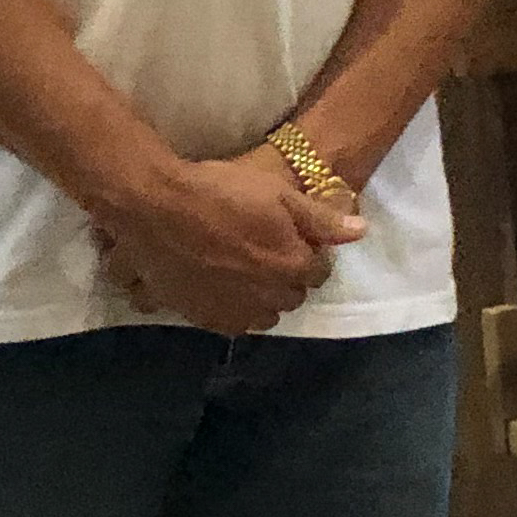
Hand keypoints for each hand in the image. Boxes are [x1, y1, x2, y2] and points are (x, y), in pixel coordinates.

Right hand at [94, 150, 359, 333]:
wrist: (155, 208)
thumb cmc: (221, 192)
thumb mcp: (279, 194)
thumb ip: (322, 219)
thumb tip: (361, 232)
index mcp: (292, 267)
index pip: (319, 272)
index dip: (310, 254)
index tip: (296, 240)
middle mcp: (268, 298)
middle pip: (292, 296)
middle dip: (288, 278)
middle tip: (269, 253)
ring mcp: (234, 311)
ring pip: (263, 316)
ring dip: (262, 299)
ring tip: (245, 273)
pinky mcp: (201, 318)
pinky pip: (230, 323)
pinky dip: (232, 309)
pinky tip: (220, 288)